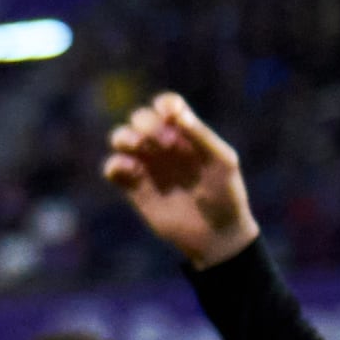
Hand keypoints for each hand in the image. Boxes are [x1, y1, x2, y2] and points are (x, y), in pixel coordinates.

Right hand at [100, 91, 257, 266]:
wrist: (217, 234)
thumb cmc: (226, 195)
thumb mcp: (222, 162)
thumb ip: (201, 136)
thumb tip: (177, 114)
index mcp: (186, 134)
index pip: (167, 106)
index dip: (165, 104)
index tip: (172, 115)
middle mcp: (163, 145)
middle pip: (140, 118)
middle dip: (148, 123)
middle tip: (168, 145)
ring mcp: (147, 165)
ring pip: (120, 137)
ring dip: (125, 137)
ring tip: (140, 148)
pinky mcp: (133, 187)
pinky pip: (113, 167)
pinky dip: (116, 164)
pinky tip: (133, 171)